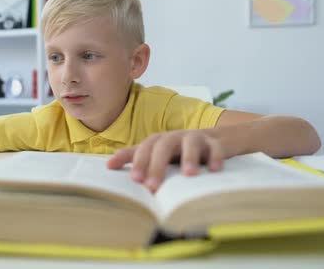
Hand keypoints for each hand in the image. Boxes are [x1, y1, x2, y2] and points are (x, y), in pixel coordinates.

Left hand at [106, 130, 226, 191]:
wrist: (215, 139)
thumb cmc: (179, 150)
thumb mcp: (157, 153)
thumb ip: (135, 157)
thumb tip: (108, 165)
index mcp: (159, 141)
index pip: (145, 148)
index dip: (138, 161)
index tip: (134, 179)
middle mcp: (175, 137)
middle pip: (163, 146)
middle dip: (157, 165)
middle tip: (153, 186)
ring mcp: (196, 138)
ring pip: (190, 143)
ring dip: (189, 158)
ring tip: (189, 174)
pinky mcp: (215, 143)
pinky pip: (215, 148)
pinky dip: (215, 157)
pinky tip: (214, 169)